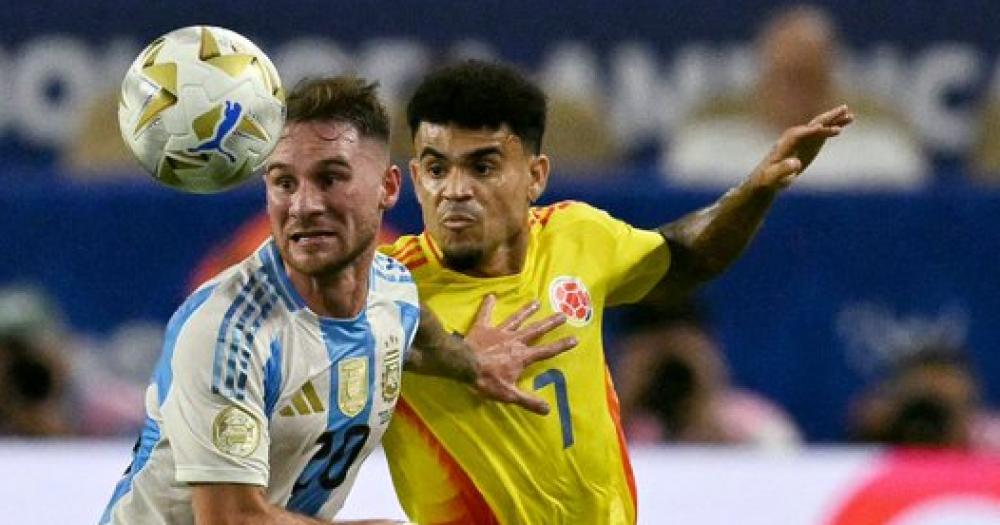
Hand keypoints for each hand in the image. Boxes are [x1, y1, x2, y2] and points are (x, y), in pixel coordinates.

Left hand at [464, 295, 577, 414]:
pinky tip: (491, 296)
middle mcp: (514, 341)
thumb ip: (528, 401)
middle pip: (536, 330)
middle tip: (563, 314)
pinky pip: (486, 315)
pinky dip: (488, 306)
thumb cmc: (487, 380)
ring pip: (516, 320)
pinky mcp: (483, 328)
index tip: (575, 338)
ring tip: (536, 302)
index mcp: (522, 356)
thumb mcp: (509, 394)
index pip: (546, 351)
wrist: (464, 365)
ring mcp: (499, 333)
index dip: (561, 345)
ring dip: (526, 311)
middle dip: (550, 323)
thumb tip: (548, 410)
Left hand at [749, 104, 853, 189]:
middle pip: (812, 125)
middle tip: (843, 110)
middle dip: (826, 119)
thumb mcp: (773, 177)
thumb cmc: (768, 179)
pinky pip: (822, 133)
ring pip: (820, 127)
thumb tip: (795, 163)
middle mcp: (794, 138)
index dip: (810, 131)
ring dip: (834, 120)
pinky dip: (833, 128)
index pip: (800, 135)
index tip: (822, 128)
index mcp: (785, 145)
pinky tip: (844, 124)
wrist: (768, 178)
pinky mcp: (809, 144)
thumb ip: (783, 170)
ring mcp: (803, 140)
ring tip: (850, 115)